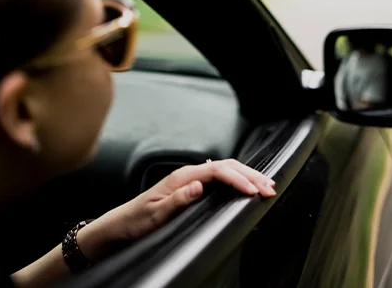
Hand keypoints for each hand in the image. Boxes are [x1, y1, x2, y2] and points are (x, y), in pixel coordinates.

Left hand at [78, 159, 275, 260]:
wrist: (121, 225)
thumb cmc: (136, 221)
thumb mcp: (155, 214)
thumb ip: (177, 199)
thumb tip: (198, 186)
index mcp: (182, 177)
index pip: (218, 171)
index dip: (238, 179)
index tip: (253, 191)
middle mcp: (188, 174)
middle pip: (226, 166)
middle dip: (250, 174)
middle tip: (270, 186)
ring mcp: (190, 179)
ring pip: (225, 169)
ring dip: (246, 175)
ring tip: (265, 183)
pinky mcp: (192, 186)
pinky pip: (220, 177)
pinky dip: (237, 179)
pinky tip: (245, 183)